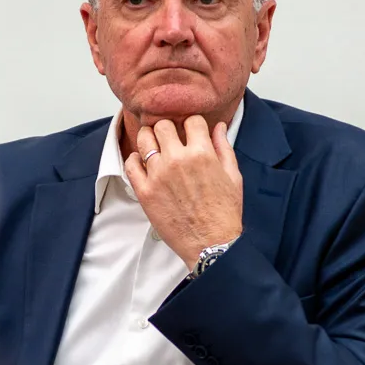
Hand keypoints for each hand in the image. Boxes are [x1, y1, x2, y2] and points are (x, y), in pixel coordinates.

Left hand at [123, 115, 243, 268]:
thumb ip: (224, 147)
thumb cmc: (224, 213)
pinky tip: (144, 164)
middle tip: (170, 139)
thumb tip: (219, 126)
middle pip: (163, 125)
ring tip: (154, 147)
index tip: (190, 132)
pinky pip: (131, 164)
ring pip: (144, 138)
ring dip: (149, 139)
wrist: (211, 244)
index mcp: (202, 153)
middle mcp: (178, 160)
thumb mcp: (233, 176)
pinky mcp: (145, 191)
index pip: (191, 120)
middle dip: (168, 129)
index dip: (192, 125)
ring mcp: (158, 175)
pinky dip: (135, 160)